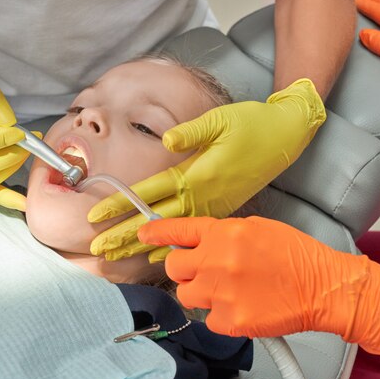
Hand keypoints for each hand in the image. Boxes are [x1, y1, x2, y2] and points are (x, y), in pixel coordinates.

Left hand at [88, 79, 325, 261]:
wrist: (286, 137)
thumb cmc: (252, 125)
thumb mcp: (221, 120)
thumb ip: (191, 132)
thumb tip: (165, 142)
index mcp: (197, 174)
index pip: (149, 193)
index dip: (119, 205)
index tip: (93, 217)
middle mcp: (202, 196)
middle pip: (155, 220)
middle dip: (123, 236)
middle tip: (95, 249)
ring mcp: (212, 206)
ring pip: (171, 232)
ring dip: (141, 246)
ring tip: (115, 259)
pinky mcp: (221, 209)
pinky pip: (191, 234)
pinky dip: (171, 247)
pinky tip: (154, 257)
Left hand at [138, 216, 379, 358]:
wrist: (323, 286)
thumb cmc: (296, 255)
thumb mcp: (257, 229)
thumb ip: (223, 235)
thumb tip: (198, 242)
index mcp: (223, 233)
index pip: (177, 230)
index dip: (156, 232)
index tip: (144, 234)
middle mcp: (216, 261)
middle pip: (174, 268)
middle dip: (185, 269)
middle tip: (203, 271)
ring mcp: (221, 293)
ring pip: (187, 296)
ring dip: (201, 293)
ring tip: (227, 291)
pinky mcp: (230, 321)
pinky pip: (209, 319)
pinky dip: (221, 315)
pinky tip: (242, 306)